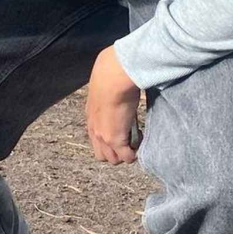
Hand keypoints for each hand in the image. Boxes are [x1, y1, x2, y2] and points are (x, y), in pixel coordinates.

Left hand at [86, 46, 140, 164]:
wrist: (113, 76)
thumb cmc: (111, 73)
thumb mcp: (106, 86)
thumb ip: (111, 91)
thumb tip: (123, 82)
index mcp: (91, 117)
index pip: (97, 139)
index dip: (109, 141)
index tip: (123, 133)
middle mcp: (94, 130)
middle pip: (102, 155)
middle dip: (116, 153)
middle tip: (130, 142)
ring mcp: (103, 137)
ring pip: (113, 160)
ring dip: (125, 155)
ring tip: (136, 142)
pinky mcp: (115, 140)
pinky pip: (127, 157)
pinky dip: (135, 154)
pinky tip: (141, 142)